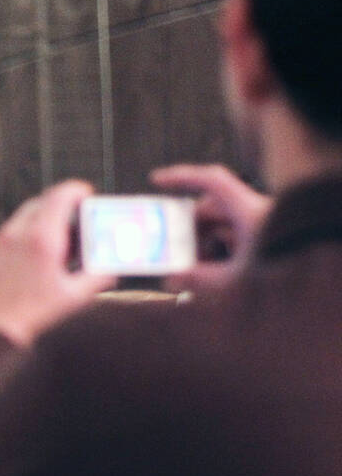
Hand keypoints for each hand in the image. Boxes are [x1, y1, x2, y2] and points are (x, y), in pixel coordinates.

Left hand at [0, 180, 114, 346]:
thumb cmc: (28, 321)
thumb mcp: (72, 299)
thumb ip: (97, 277)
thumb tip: (110, 268)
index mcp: (41, 239)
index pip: (61, 195)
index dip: (77, 191)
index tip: (84, 196)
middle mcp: (12, 235)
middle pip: (38, 204)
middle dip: (56, 211)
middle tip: (69, 229)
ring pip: (14, 226)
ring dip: (31, 233)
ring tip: (41, 260)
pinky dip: (7, 251)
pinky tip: (14, 274)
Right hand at [149, 164, 272, 289]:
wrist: (319, 298)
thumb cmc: (284, 282)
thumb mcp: (235, 282)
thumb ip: (199, 279)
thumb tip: (171, 279)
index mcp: (251, 212)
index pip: (213, 180)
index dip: (182, 176)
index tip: (156, 181)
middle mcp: (257, 213)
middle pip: (212, 209)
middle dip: (188, 228)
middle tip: (170, 249)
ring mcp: (263, 227)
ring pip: (222, 226)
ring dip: (202, 245)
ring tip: (191, 271)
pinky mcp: (267, 241)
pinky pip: (235, 239)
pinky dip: (219, 253)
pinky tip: (210, 276)